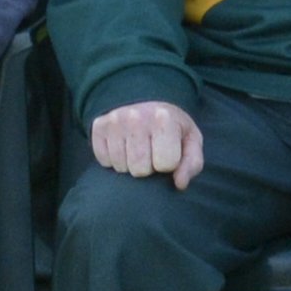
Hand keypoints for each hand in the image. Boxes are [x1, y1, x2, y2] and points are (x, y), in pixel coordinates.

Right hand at [90, 100, 205, 188]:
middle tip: (151, 152)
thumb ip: (192, 164)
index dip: (168, 164)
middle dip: (148, 168)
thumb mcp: (191, 142)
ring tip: (138, 149)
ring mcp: (115, 120)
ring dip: (130, 165)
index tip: (168, 152)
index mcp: (165, 118)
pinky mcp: (99, 126)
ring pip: (120, 167)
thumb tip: (180, 184)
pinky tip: (123, 146)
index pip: (165, 164)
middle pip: (140, 169)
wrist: (149, 107)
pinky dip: (114, 161)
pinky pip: (104, 161)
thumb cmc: (173, 131)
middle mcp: (137, 117)